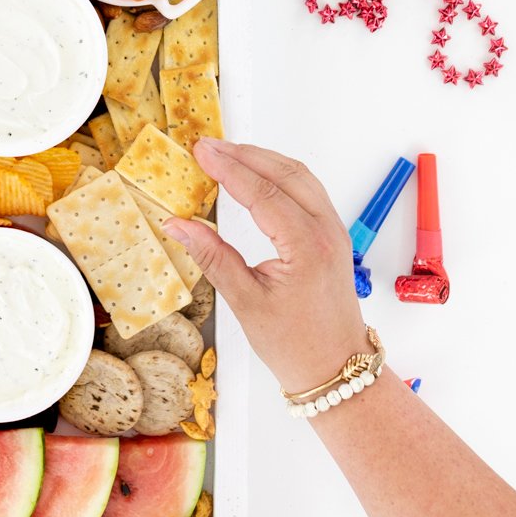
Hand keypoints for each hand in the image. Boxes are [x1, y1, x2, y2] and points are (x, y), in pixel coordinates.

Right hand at [164, 139, 368, 393]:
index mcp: (306, 248)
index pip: (263, 193)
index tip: (200, 151)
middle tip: (206, 147)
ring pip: (299, 176)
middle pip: (284, 173)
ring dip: (263, 158)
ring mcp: (334, 230)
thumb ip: (212, 257)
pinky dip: (279, 172)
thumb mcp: (246, 303)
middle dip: (243, 154)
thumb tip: (177, 224)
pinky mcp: (333, 234)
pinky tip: (257, 172)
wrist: (338, 369)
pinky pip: (307, 188)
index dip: (228, 168)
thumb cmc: (294, 344)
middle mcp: (326, 231)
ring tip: (226, 153)